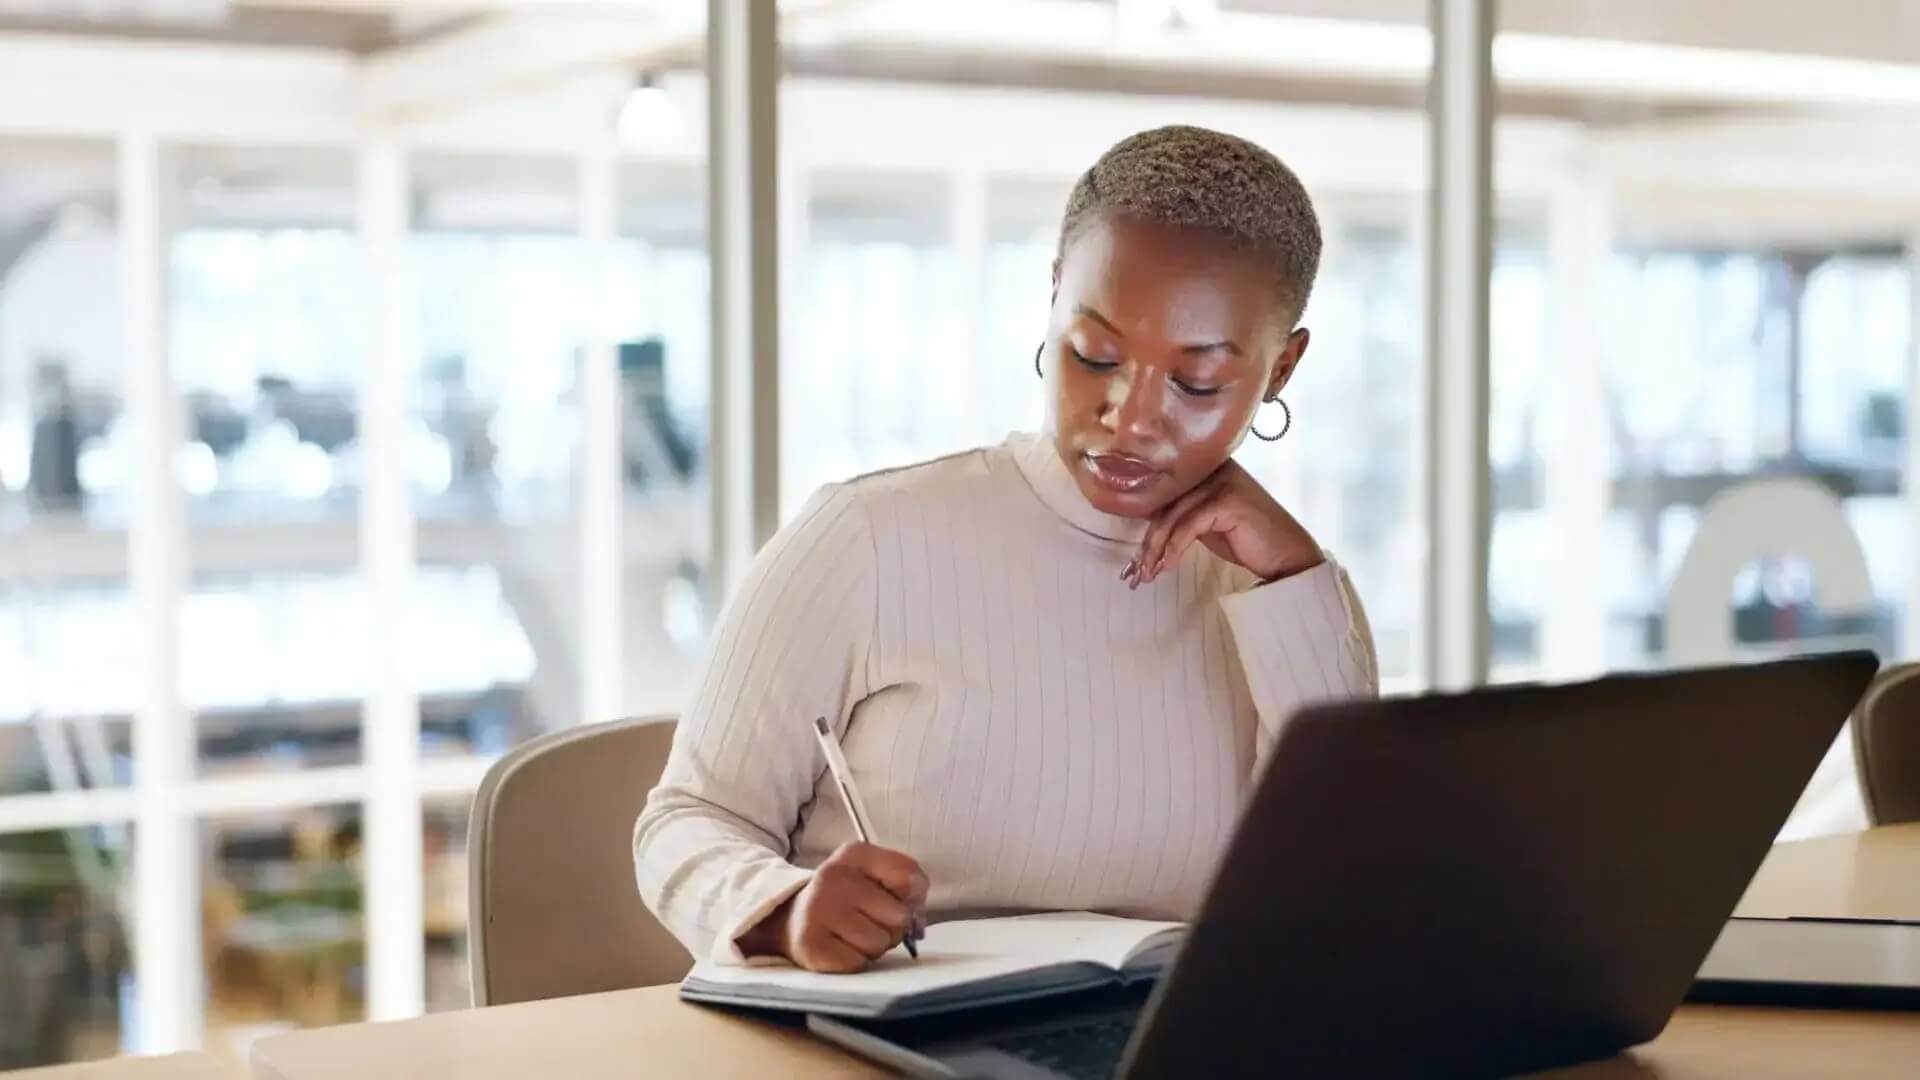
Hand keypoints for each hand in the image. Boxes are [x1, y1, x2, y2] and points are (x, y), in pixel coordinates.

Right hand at [737, 841, 928, 972]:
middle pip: (899, 917)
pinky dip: (854, 961)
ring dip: (873, 947)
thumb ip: (908, 886)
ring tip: (852, 935)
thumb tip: (916, 922)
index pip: (909, 876)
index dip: (910, 896)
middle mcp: (833, 876)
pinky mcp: (811, 944)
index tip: (893, 897)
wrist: (790, 916)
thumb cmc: (845, 898)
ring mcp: (819, 910)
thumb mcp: (874, 874)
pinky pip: (858, 963)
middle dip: (891, 927)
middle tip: (868, 921)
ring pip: (880, 943)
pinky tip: (839, 947)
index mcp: (855, 854)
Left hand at [1124, 458, 1322, 587]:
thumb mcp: (1206, 522)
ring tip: (1148, 574)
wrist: (1287, 555)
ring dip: (1156, 549)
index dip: (1146, 523)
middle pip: (1165, 502)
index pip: (1165, 491)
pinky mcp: (1228, 501)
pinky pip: (1189, 526)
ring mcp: (1222, 482)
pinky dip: (1175, 549)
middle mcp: (1214, 468)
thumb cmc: (1247, 539)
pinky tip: (1169, 566)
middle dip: (1148, 541)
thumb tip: (1144, 524)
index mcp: (1207, 467)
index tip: (1136, 556)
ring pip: (1173, 515)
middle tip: (1137, 571)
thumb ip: (1182, 514)